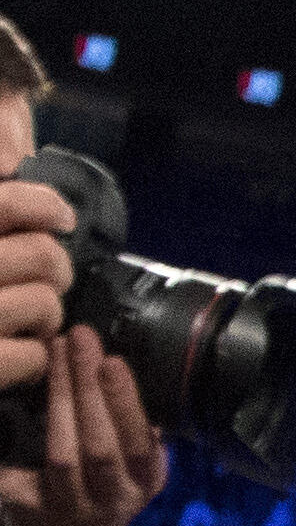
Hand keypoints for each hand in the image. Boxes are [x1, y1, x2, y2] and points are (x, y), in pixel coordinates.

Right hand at [0, 178, 73, 392]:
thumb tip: (9, 166)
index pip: (5, 202)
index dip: (44, 205)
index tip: (59, 216)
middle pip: (43, 258)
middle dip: (53, 271)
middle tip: (42, 279)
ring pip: (45, 306)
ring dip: (42, 317)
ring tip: (18, 320)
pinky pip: (32, 356)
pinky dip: (29, 360)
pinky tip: (7, 354)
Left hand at [2, 323, 165, 525]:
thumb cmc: (101, 502)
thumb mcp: (135, 478)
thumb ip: (139, 442)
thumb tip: (131, 385)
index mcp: (142, 485)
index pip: (138, 442)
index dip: (126, 403)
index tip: (113, 361)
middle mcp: (110, 500)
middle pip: (100, 445)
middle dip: (88, 390)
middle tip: (77, 339)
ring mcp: (68, 508)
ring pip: (63, 455)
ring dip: (58, 402)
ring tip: (52, 355)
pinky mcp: (25, 508)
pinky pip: (16, 469)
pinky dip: (12, 433)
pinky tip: (11, 396)